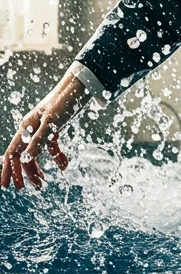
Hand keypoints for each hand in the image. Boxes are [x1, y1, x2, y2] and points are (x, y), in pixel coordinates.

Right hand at [1, 71, 86, 191]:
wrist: (81, 86)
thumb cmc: (64, 102)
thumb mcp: (51, 124)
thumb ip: (38, 142)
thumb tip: (25, 161)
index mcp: (26, 127)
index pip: (12, 153)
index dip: (7, 170)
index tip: (6, 186)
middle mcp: (31, 128)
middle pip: (22, 155)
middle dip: (25, 173)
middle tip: (33, 188)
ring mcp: (42, 128)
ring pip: (35, 153)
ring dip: (38, 168)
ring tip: (44, 182)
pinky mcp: (53, 128)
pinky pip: (50, 146)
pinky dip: (56, 156)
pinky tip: (64, 166)